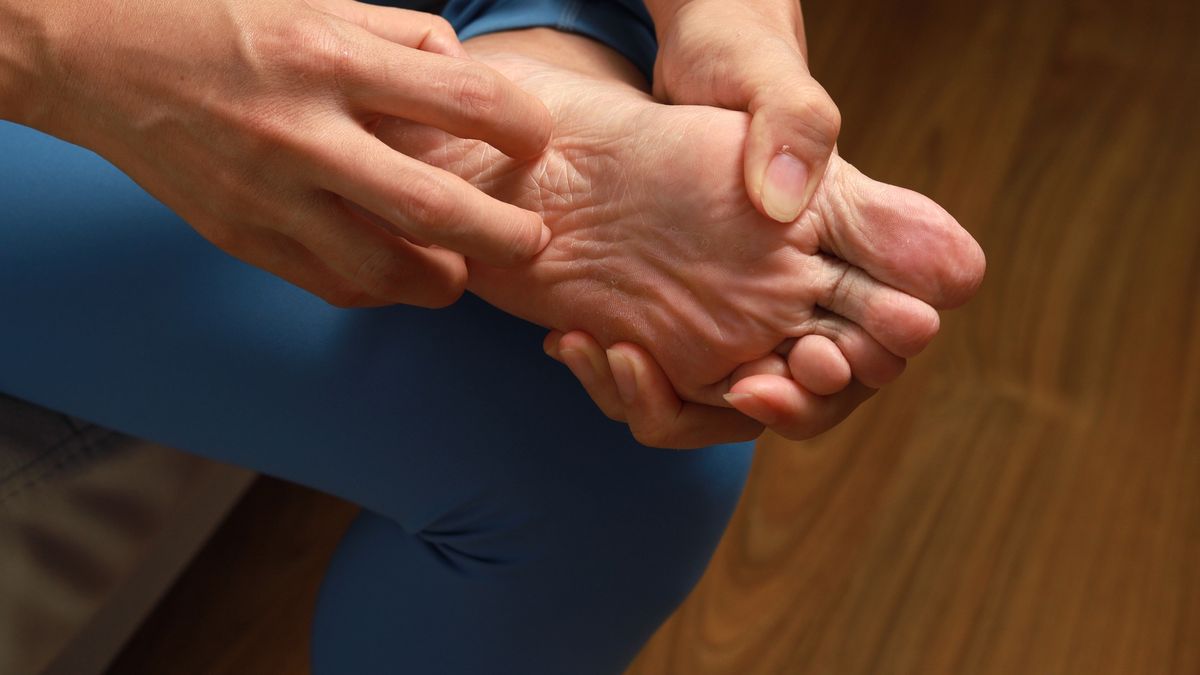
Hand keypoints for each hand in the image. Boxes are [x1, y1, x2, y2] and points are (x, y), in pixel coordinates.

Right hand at [21, 0, 552, 306]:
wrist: (96, 56)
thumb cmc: (220, 22)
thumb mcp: (318, 4)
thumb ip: (405, 39)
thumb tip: (469, 83)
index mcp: (331, 57)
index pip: (465, 102)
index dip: (521, 129)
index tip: (534, 142)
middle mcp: (303, 132)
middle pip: (436, 208)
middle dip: (505, 237)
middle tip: (534, 240)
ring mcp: (268, 194)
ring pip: (385, 269)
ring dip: (444, 280)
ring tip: (463, 268)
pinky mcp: (241, 236)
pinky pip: (332, 283)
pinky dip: (381, 288)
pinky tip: (399, 272)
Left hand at [376, 30, 984, 447]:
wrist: (669, 68)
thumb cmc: (731, 58)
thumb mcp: (761, 76)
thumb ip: (793, 129)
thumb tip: (787, 208)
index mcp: (848, 239)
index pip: (891, 332)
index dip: (866, 361)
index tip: (819, 359)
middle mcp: (806, 283)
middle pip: (826, 387)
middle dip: (794, 403)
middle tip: (749, 390)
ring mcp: (749, 304)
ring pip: (750, 395)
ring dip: (698, 402)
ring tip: (638, 366)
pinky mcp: (690, 313)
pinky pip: (682, 376)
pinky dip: (645, 378)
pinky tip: (596, 344)